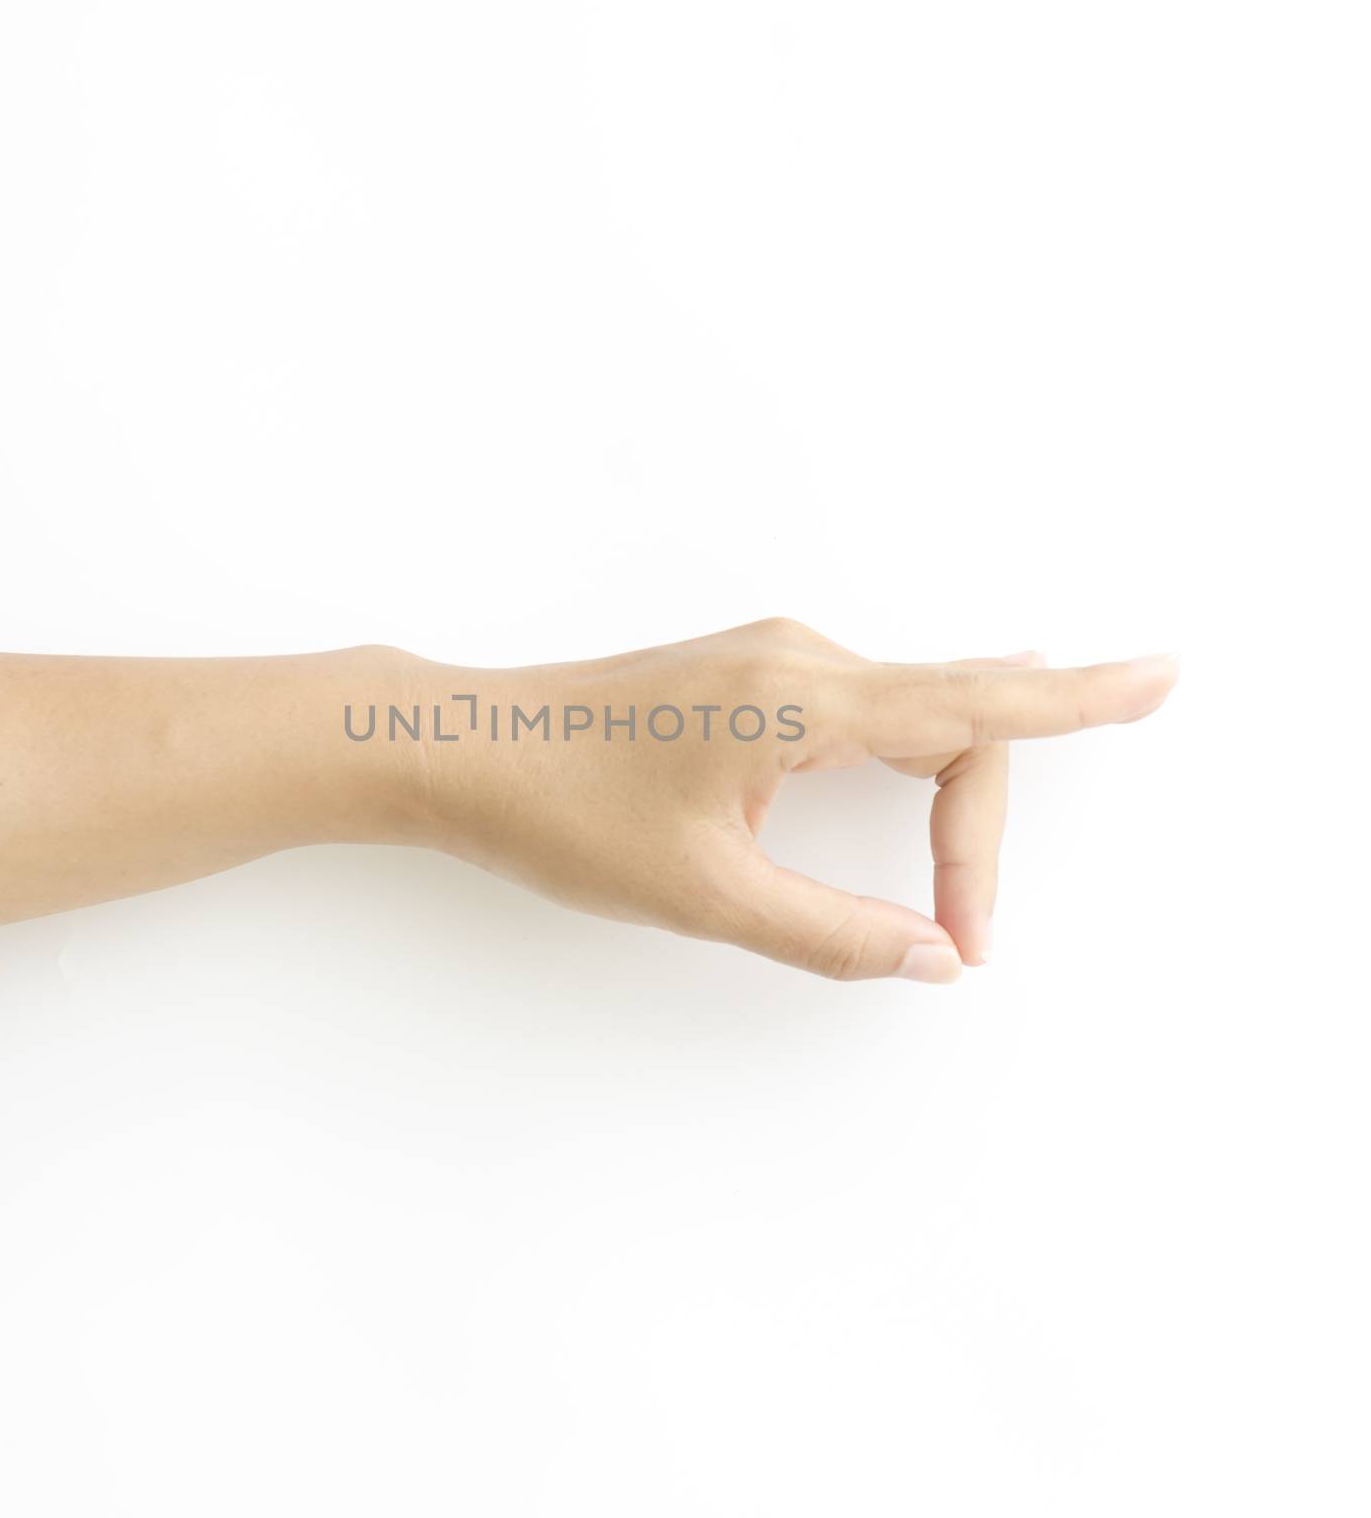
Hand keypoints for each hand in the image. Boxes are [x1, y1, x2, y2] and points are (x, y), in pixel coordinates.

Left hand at [391, 619, 1178, 981]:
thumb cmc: (560, 813)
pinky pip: (862, 704)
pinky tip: (928, 751)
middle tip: (964, 932)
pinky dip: (908, 750)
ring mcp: (767, 659)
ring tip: (961, 881)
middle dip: (974, 830)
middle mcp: (798, 658)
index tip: (1160, 678)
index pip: (972, 704)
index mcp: (802, 698)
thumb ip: (831, 932)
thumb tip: (932, 957)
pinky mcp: (739, 675)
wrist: (454, 746)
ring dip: (941, 798)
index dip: (1077, 699)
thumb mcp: (704, 894)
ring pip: (905, 713)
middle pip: (950, 720)